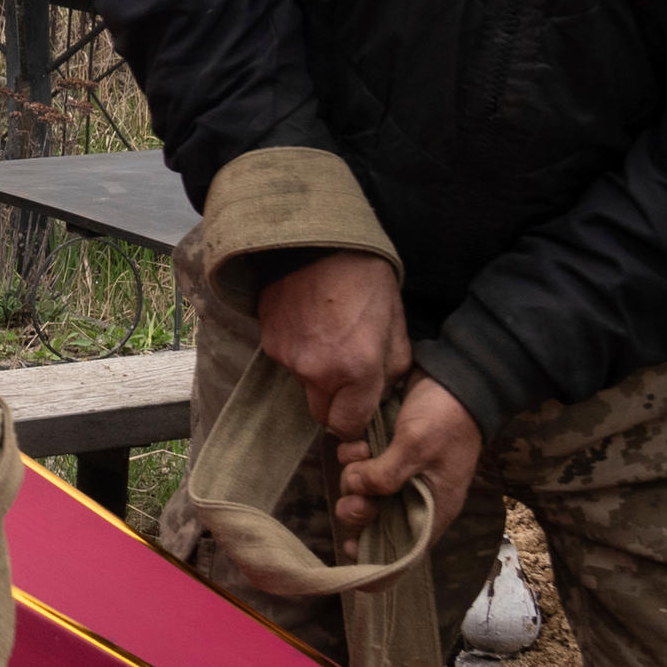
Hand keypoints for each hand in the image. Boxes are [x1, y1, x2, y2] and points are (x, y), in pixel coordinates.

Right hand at [256, 250, 411, 439]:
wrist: (315, 240)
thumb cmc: (364, 278)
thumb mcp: (396, 322)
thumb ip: (393, 368)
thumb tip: (383, 395)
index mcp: (358, 370)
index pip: (348, 426)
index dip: (357, 421)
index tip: (361, 406)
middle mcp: (319, 372)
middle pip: (321, 415)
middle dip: (335, 404)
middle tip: (347, 373)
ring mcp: (289, 358)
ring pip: (303, 386)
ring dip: (316, 374)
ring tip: (328, 337)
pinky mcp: (269, 343)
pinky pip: (287, 362)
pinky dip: (299, 352)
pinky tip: (310, 324)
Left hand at [336, 373, 481, 540]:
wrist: (453, 375)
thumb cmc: (446, 416)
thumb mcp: (418, 447)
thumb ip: (386, 475)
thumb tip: (357, 491)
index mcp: (433, 509)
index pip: (404, 552)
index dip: (376, 558)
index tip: (351, 550)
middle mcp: (414, 498)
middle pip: (373, 521)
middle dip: (357, 509)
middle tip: (355, 495)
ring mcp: (397, 475)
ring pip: (359, 491)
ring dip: (353, 475)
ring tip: (362, 451)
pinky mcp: (383, 454)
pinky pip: (357, 465)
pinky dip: (352, 456)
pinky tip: (359, 441)